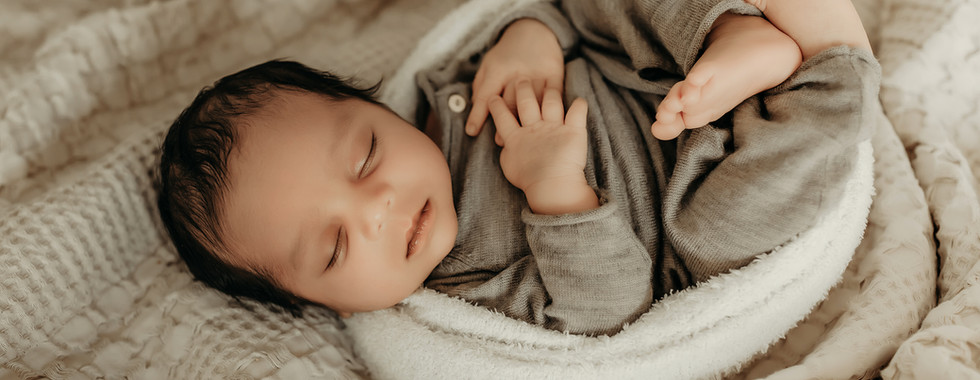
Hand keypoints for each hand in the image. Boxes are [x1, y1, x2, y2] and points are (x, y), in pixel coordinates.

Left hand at [466, 18, 564, 139]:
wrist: (533, 32)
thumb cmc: (506, 54)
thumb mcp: (488, 64)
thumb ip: (481, 85)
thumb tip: (472, 107)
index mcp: (498, 69)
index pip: (485, 94)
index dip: (478, 114)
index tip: (472, 131)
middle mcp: (517, 71)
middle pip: (510, 100)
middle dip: (504, 122)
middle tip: (500, 141)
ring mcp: (538, 73)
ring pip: (532, 100)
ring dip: (527, 120)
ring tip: (523, 138)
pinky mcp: (555, 74)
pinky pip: (553, 94)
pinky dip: (550, 108)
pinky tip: (547, 122)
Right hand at [490, 80, 596, 214]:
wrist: (551, 186)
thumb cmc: (528, 180)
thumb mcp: (508, 165)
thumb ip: (507, 150)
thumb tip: (504, 144)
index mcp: (516, 137)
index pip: (503, 117)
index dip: (497, 105)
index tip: (493, 96)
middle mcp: (534, 128)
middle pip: (526, 102)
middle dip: (522, 89)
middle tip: (521, 79)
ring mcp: (554, 128)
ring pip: (551, 102)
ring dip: (550, 92)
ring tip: (549, 85)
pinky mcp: (573, 131)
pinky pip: (578, 112)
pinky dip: (580, 105)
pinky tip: (580, 100)